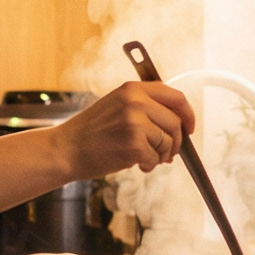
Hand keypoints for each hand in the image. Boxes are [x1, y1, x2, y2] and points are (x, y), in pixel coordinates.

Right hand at [54, 81, 195, 180]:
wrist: (65, 149)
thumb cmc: (90, 132)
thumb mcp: (115, 106)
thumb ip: (143, 106)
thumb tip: (176, 122)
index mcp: (132, 89)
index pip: (175, 97)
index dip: (187, 114)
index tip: (189, 128)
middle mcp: (135, 101)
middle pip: (176, 122)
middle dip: (176, 142)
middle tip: (167, 153)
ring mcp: (135, 122)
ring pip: (168, 142)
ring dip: (161, 155)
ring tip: (145, 159)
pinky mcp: (133, 144)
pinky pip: (155, 158)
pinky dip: (148, 165)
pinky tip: (135, 164)